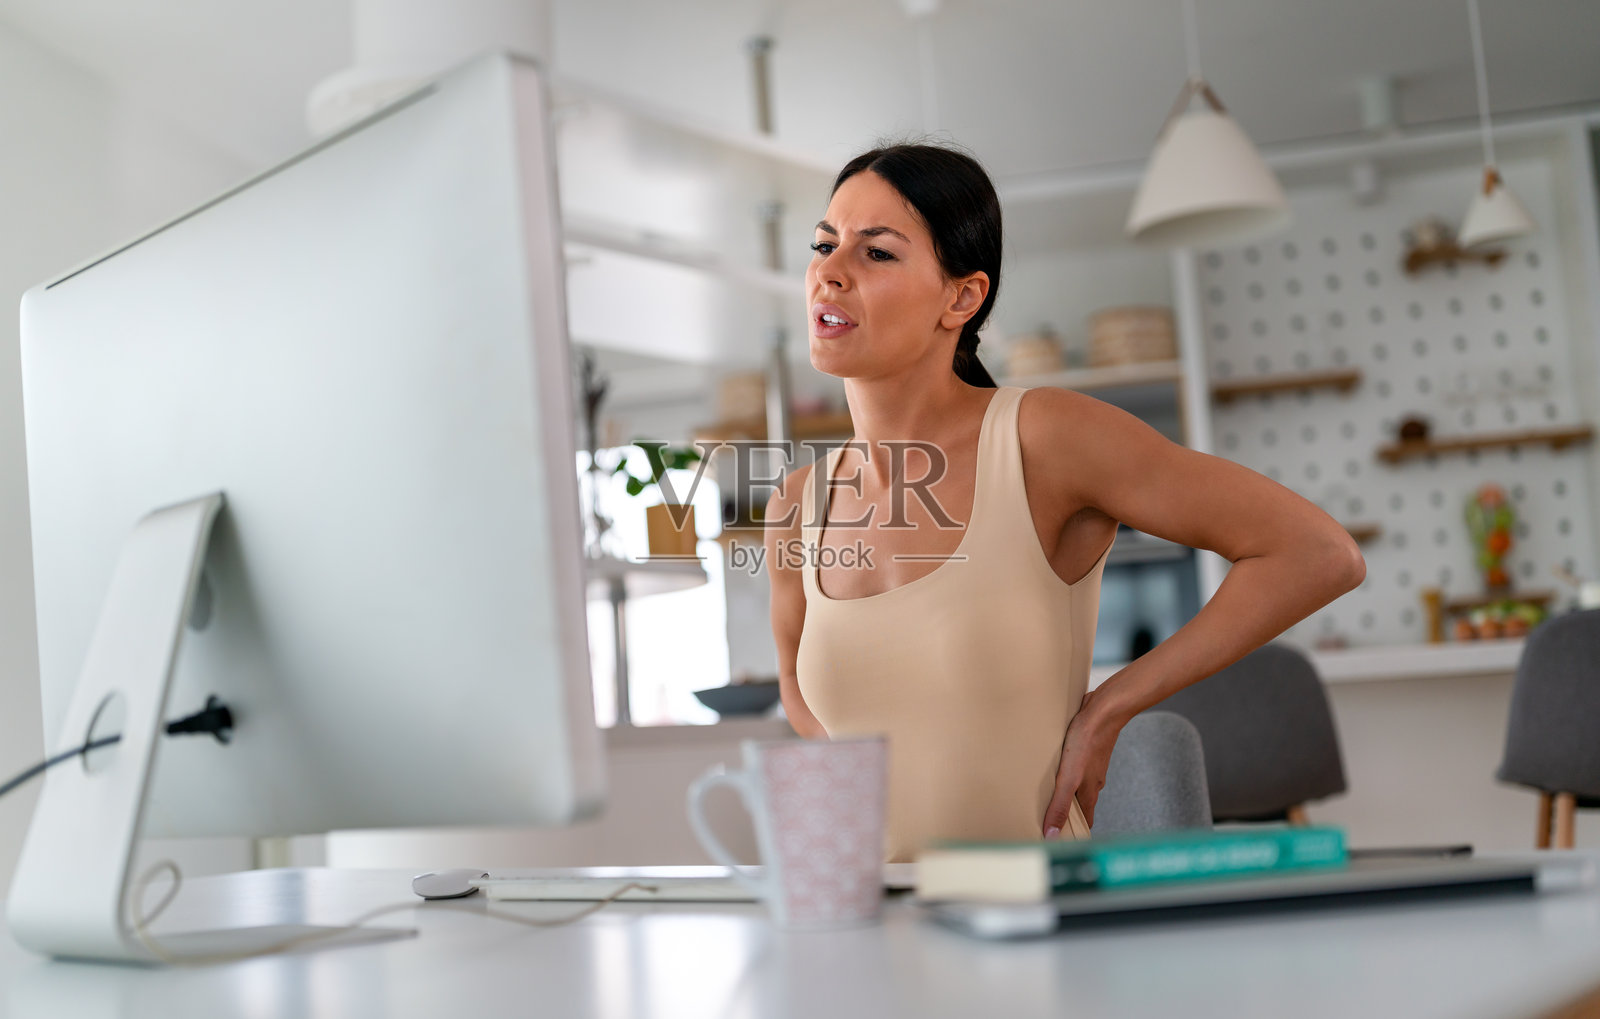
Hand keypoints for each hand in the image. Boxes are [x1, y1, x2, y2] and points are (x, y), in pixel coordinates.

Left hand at [1042, 689, 1124, 836]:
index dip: (1071, 831)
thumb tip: (1051, 834)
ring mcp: (1090, 765)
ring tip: (1042, 793)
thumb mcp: (1069, 778)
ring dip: (1062, 791)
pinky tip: (1050, 766)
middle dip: (1064, 812)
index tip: (1057, 839)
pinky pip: (1073, 766)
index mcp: (1089, 793)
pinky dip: (1062, 771)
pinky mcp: (1085, 749)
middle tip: (1043, 817)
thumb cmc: (1087, 743)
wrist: (1103, 711)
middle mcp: (1092, 782)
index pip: (1083, 820)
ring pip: (1075, 784)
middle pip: (1078, 803)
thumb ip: (1060, 805)